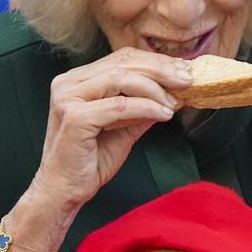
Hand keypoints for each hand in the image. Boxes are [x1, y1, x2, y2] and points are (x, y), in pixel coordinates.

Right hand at [27, 47, 191, 222]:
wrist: (63, 191)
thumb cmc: (89, 162)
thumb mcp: (123, 129)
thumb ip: (142, 109)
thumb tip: (173, 95)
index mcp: (76, 81)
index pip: (121, 59)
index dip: (155, 62)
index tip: (183, 71)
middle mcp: (68, 83)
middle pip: (122, 63)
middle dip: (161, 70)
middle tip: (188, 79)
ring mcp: (68, 98)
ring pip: (121, 79)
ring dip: (155, 88)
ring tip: (175, 100)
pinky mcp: (75, 118)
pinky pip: (119, 106)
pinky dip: (146, 108)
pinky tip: (163, 114)